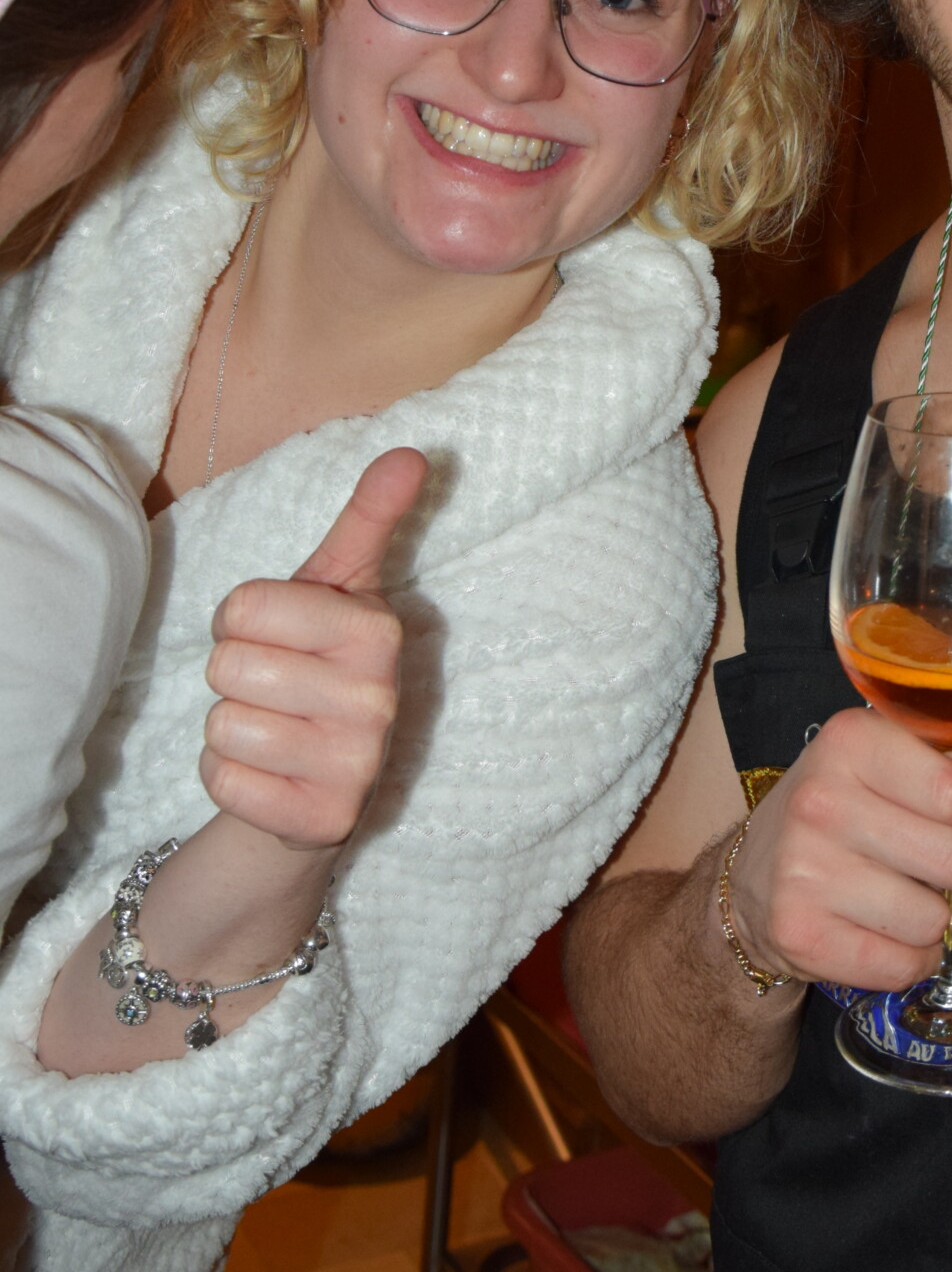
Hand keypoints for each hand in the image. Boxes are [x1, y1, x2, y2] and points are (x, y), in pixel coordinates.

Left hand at [199, 447, 427, 852]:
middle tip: (272, 687)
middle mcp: (379, 699)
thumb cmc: (316, 666)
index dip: (239, 619)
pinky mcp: (321, 821)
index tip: (274, 634)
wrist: (317, 781)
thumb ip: (369, 518)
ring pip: (222, 725)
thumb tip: (410, 450)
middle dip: (232, 676)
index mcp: (379, 631)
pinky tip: (267, 775)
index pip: (244, 605)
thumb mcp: (339, 589)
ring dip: (229, 729)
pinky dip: (227, 778)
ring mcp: (355, 766)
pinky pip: (222, 781)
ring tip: (272, 730)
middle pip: (227, 665)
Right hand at [725, 706, 951, 991]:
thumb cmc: (844, 809)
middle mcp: (821, 800)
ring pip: (935, 919)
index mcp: (851, 740)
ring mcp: (805, 870)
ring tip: (913, 894)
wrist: (753, 881)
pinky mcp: (801, 934)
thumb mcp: (901, 763)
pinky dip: (912, 958)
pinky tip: (886, 930)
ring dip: (942, 918)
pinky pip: (904, 966)